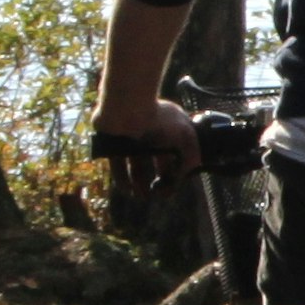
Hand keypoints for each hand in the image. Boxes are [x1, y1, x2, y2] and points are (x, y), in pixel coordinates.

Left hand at [91, 99, 200, 240]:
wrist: (128, 108)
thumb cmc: (159, 119)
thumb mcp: (186, 137)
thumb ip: (191, 156)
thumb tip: (187, 173)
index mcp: (168, 130)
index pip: (173, 154)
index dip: (174, 171)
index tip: (172, 185)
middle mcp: (150, 134)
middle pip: (155, 161)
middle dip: (157, 180)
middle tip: (157, 195)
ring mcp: (131, 139)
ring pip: (136, 165)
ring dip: (139, 183)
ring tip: (141, 197)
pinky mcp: (113, 145)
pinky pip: (118, 165)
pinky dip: (122, 178)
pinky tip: (127, 190)